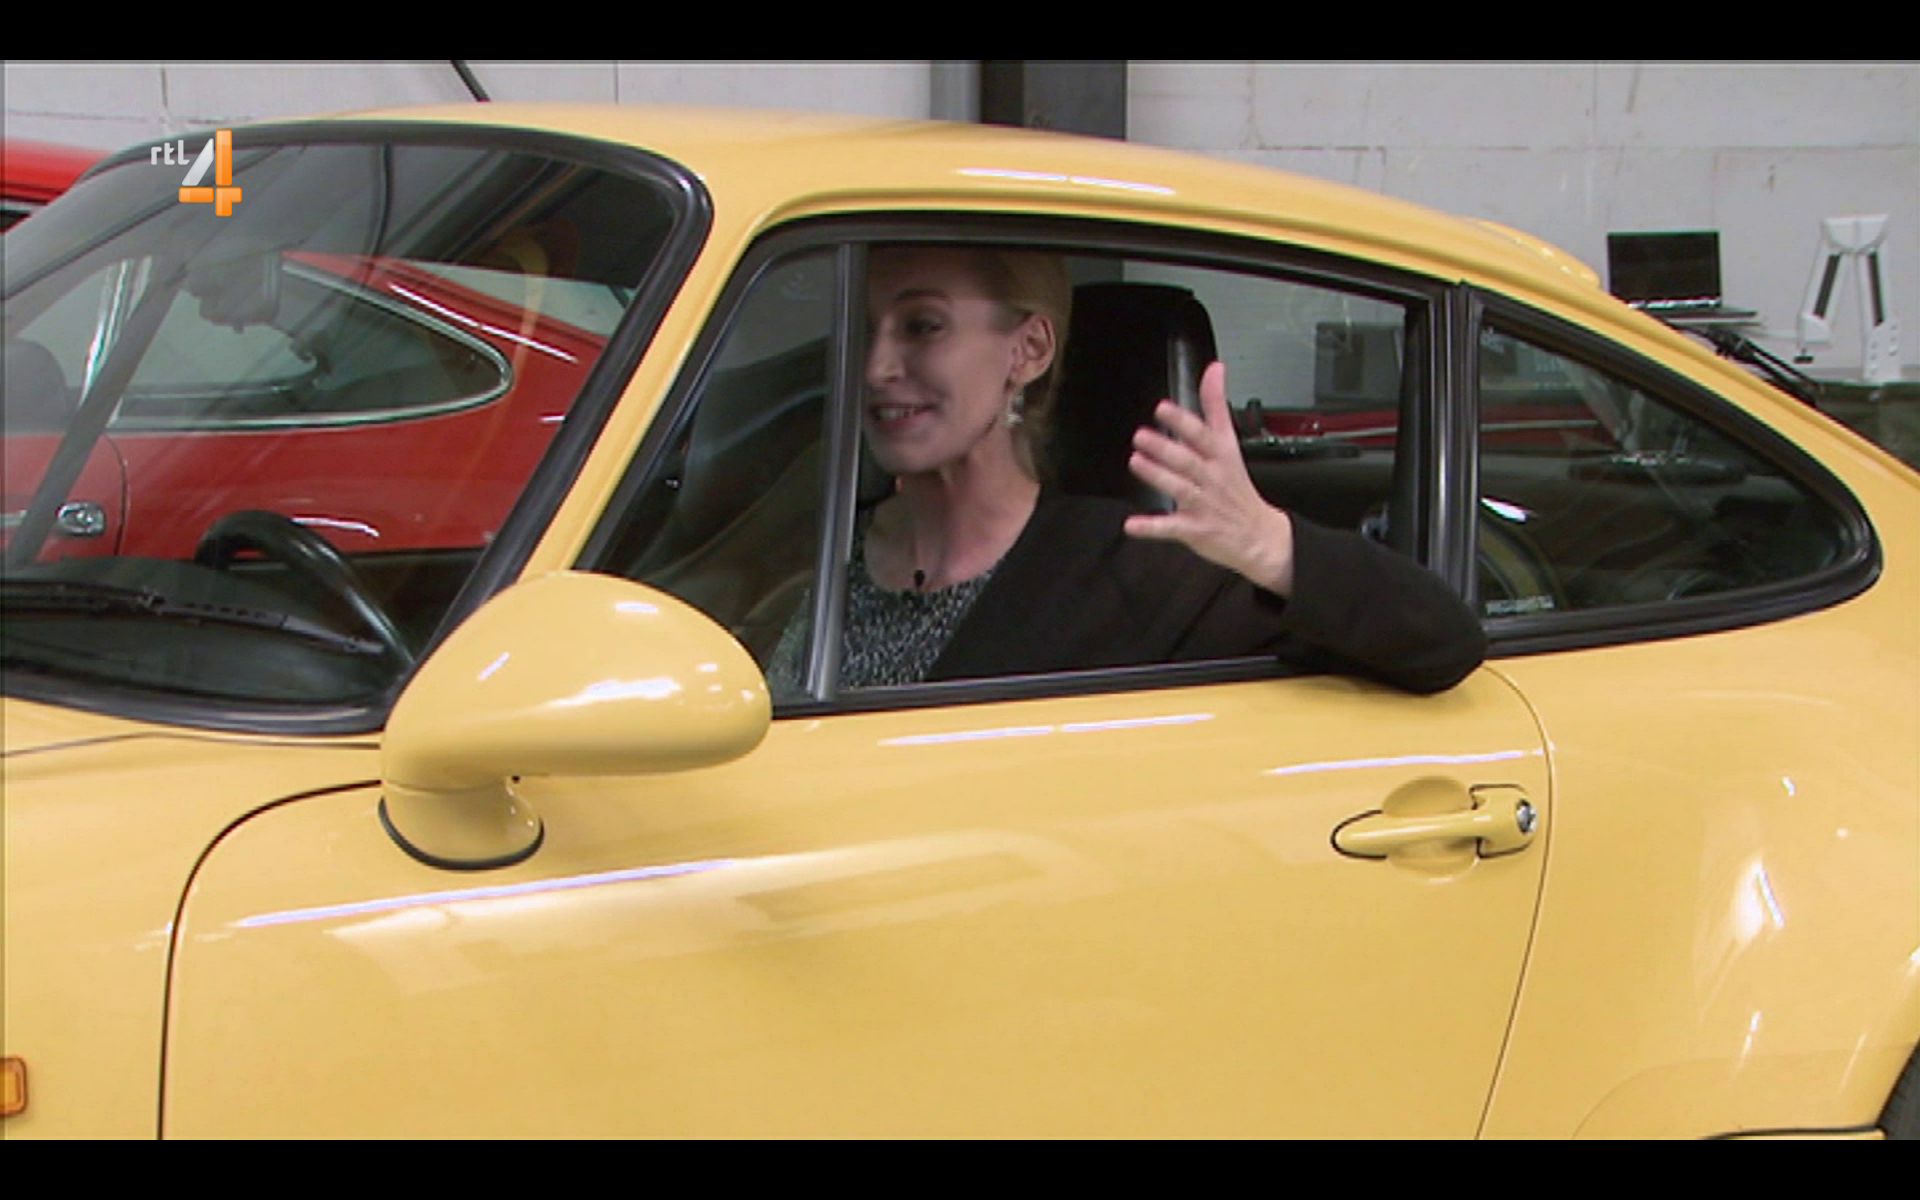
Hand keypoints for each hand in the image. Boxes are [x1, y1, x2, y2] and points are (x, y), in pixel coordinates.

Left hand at [1123, 361, 1296, 596]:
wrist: (1258, 535)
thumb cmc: (1236, 486)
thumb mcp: (1230, 442)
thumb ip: (1216, 406)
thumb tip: (1215, 369)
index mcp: (1220, 456)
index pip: (1203, 435)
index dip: (1182, 421)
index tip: (1162, 408)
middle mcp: (1212, 478)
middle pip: (1188, 460)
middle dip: (1165, 448)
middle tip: (1140, 435)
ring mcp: (1203, 504)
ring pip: (1180, 488)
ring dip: (1158, 476)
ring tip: (1137, 462)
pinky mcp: (1194, 529)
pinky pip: (1171, 528)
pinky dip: (1152, 527)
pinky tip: (1132, 524)